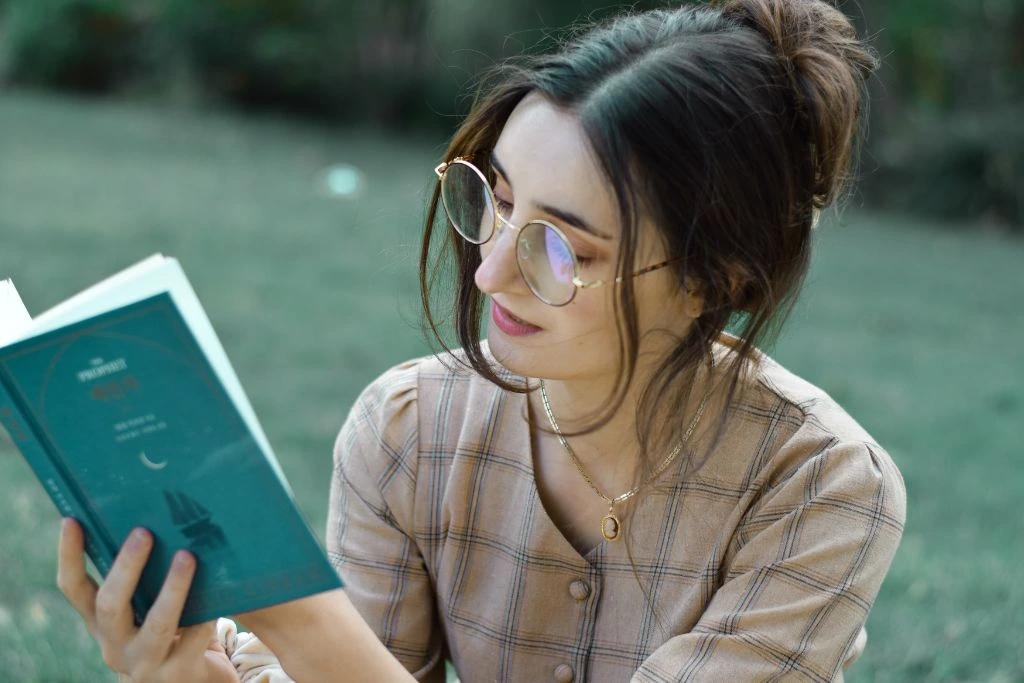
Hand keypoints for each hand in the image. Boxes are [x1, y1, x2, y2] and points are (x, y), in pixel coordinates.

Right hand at [57, 518, 239, 682]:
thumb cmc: (173, 634)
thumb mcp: (150, 609)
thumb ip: (149, 580)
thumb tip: (162, 520)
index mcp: (103, 624)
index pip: (75, 589)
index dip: (70, 556)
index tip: (71, 519)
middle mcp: (116, 646)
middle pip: (110, 606)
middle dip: (126, 567)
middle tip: (144, 532)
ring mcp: (145, 664)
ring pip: (156, 626)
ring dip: (171, 590)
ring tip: (187, 557)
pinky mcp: (178, 674)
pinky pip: (192, 643)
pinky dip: (204, 619)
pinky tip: (217, 600)